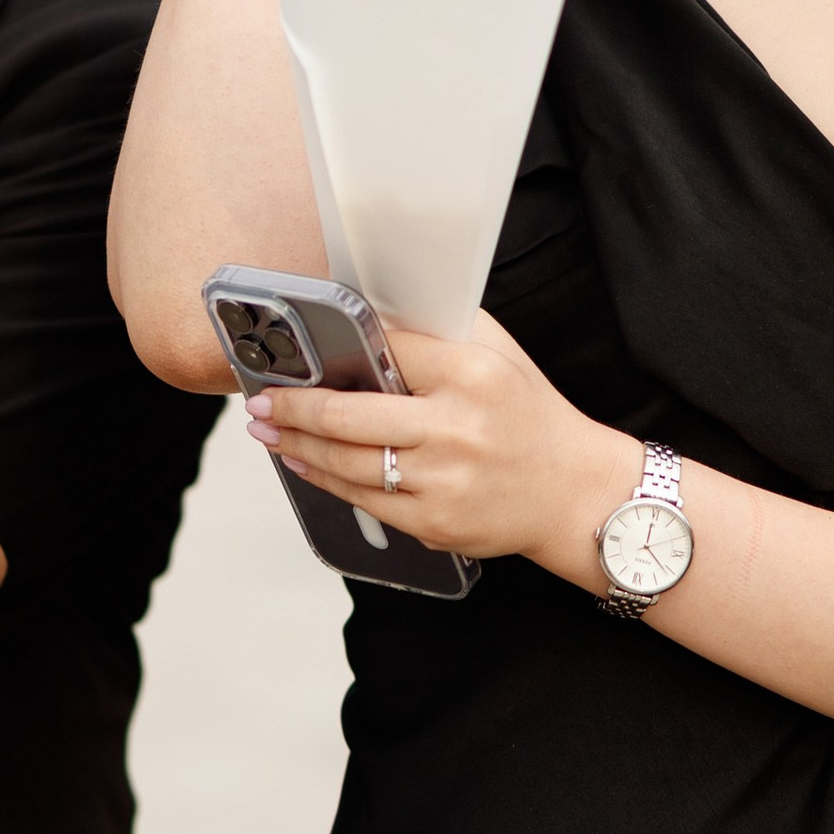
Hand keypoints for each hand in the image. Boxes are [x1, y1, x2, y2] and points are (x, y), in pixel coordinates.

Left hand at [247, 315, 632, 579]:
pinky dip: (324, 479)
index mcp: (470, 373)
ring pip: (346, 462)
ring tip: (266, 430)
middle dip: (292, 407)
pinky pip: (363, 498)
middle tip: (258, 401)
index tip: (296, 350)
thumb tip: (372, 312)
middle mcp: (454, 427)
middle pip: (348, 414)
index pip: (384, 350)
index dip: (337, 348)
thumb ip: (440, 330)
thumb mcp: (499, 355)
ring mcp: (442, 480)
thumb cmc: (530, 417)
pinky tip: (302, 464)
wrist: (574, 493)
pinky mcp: (433, 521)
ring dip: (296, 445)